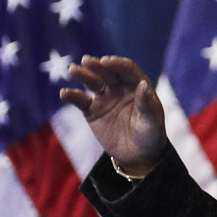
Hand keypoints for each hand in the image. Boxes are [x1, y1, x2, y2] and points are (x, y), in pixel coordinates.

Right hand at [60, 55, 169, 173]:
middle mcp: (119, 87)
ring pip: (92, 82)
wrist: (137, 156)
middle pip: (107, 72)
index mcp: (137, 85)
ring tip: (73, 70)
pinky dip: (72, 95)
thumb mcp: (152, 121)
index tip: (106, 62)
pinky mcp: (92, 111)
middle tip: (86, 61)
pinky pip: (80, 100)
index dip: (117, 64)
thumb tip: (143, 84)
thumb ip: (147, 104)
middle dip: (97, 66)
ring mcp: (105, 97)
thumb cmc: (150, 136)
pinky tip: (64, 93)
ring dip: (82, 75)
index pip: (126, 69)